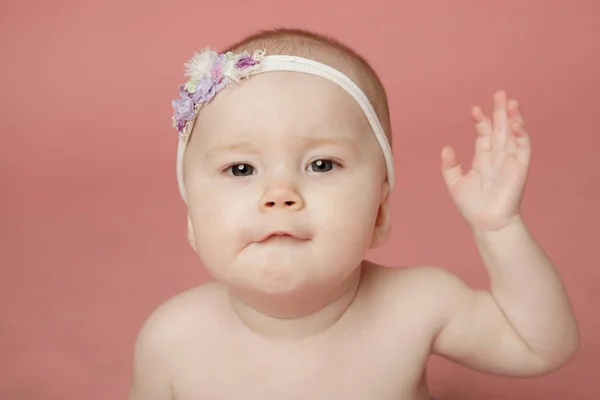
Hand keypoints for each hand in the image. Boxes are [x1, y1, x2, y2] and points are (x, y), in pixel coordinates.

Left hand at [441, 90, 530, 231]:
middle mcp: (498, 157)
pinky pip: (523, 148)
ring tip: (511, 102)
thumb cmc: (472, 206)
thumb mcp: (454, 183)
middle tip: (500, 93)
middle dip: (500, 111)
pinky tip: (515, 123)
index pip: (484, 134)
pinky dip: (521, 135)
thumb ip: (450, 165)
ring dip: (513, 118)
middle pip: (500, 129)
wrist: (486, 222)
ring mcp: (509, 161)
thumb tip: (446, 147)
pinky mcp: (520, 168)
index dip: (481, 121)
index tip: (474, 110)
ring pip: (513, 134)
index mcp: (483, 158)